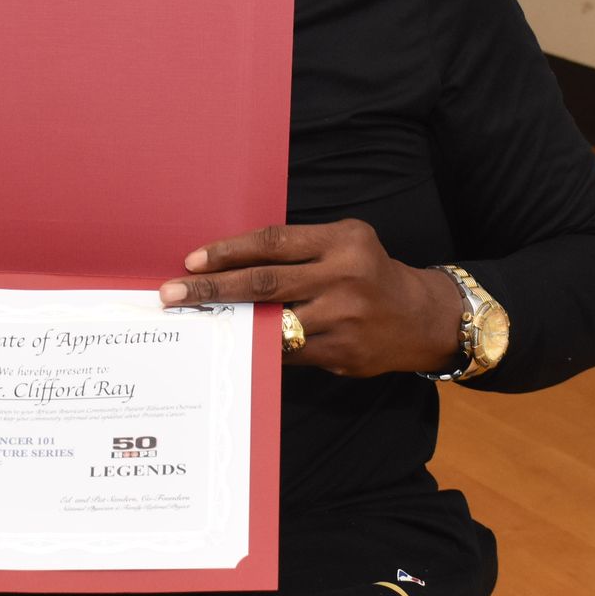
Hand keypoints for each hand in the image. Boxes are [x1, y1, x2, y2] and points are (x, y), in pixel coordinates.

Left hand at [158, 220, 461, 376]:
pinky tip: (235, 343)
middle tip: (173, 293)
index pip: (273, 243)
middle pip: (264, 282)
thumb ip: (299, 249)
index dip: (229, 251)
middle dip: (212, 289)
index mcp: (343, 242)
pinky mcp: (341, 353)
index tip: (193, 260)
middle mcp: (344, 278)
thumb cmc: (368, 272)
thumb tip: (233, 264)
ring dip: (229, 322)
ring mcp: (343, 319)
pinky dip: (260, 346)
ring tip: (195, 321)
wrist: (420, 318)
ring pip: (272, 322)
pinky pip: (287, 352)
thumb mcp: (345, 242)